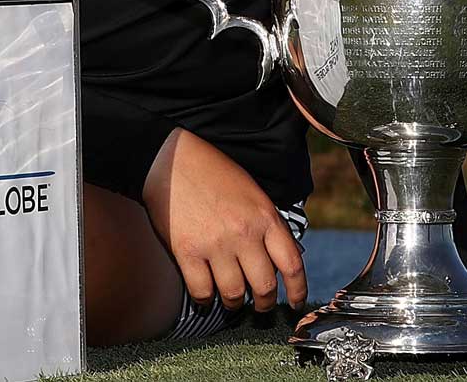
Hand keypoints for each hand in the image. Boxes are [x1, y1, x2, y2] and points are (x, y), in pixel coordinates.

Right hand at [142, 127, 307, 312]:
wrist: (169, 160)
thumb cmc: (211, 172)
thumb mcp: (251, 192)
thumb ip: (266, 223)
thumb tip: (278, 258)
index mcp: (265, 217)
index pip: (292, 265)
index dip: (298, 291)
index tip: (296, 302)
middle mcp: (244, 234)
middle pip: (265, 286)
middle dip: (265, 303)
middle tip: (261, 306)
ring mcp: (215, 244)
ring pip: (234, 294)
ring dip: (234, 303)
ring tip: (232, 301)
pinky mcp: (187, 252)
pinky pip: (202, 291)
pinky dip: (205, 300)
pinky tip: (205, 296)